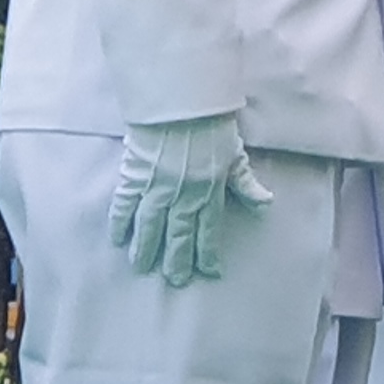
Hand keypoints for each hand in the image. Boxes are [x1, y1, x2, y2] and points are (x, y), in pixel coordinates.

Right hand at [110, 113, 261, 286]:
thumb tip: (265, 203)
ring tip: (142, 268)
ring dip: (147, 249)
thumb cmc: (211, 124)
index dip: (208, 253)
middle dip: (177, 260)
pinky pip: (124, 205)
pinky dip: (120, 223)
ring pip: (150, 226)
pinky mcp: (134, 175)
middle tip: (175, 280)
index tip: (209, 272)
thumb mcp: (235, 154)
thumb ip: (246, 183)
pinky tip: (118, 239)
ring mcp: (157, 187)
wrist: (181, 102)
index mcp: (209, 190)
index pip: (208, 229)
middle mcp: (183, 195)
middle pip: (179, 234)